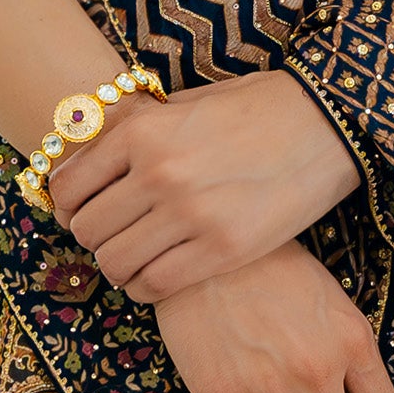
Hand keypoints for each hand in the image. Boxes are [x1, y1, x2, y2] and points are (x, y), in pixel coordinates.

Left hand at [58, 69, 359, 302]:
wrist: (326, 123)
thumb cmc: (254, 109)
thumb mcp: (183, 105)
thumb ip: (133, 133)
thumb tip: (84, 163)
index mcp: (143, 132)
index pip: (68, 186)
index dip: (67, 205)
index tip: (80, 210)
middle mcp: (158, 174)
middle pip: (87, 229)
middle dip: (93, 236)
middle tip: (113, 235)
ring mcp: (190, 215)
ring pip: (115, 263)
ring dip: (117, 265)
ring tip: (135, 257)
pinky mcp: (222, 249)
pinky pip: (155, 285)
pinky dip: (145, 286)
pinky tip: (156, 275)